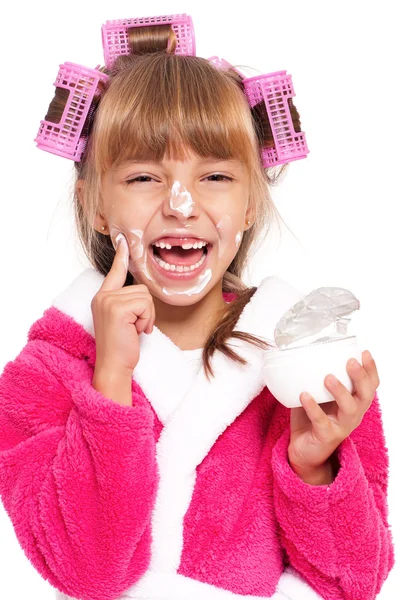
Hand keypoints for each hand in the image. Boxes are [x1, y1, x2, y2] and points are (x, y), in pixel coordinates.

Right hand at [91, 233, 155, 375]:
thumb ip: (127, 303)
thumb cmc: (121, 346)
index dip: (121, 257)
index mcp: (102, 297)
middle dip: (146, 310)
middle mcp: (102, 296)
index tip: (124, 240)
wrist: (114, 366)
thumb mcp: (122, 320)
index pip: (115, 272)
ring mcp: (108, 301)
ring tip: (135, 330)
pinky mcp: (117, 308)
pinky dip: (146, 319)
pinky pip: (145, 305)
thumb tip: (141, 291)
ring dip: (147, 316)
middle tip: (136, 327)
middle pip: (141, 288)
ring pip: (145, 296)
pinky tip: (136, 331)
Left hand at [288, 350, 379, 475]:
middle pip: (365, 395)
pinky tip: (304, 395)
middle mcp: (352, 414)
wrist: (304, 451)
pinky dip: (313, 407)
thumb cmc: (313, 418)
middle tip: (350, 362)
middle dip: (360, 377)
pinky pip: (321, 421)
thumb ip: (317, 378)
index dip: (371, 369)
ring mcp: (341, 426)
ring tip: (328, 377)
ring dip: (340, 391)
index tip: (364, 352)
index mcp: (354, 402)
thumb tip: (306, 352)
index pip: (370, 385)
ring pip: (349, 409)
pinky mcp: (326, 436)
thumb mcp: (320, 396)